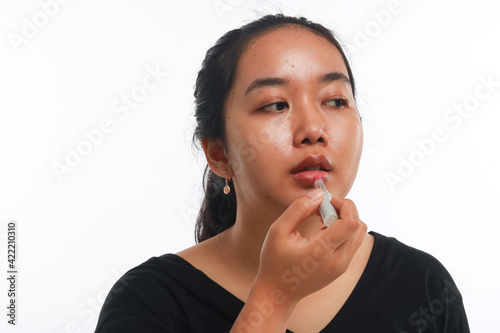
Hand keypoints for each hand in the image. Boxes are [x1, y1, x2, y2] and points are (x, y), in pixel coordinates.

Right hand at [254, 189, 366, 303]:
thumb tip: (319, 194)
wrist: (278, 294)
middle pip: (359, 225)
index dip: (344, 205)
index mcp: (322, 251)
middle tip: (323, 208)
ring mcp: (342, 266)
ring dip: (345, 220)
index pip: (352, 223)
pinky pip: (352, 243)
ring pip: (359, 234)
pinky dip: (343, 231)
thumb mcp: (278, 231)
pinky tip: (322, 232)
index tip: (326, 201)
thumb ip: (298, 209)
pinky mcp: (342, 268)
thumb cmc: (274, 262)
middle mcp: (338, 260)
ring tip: (322, 220)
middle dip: (345, 209)